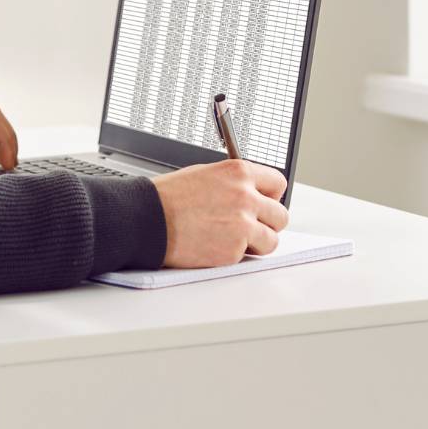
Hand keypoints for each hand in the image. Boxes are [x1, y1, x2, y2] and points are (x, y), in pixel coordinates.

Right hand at [153, 159, 289, 267]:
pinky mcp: (233, 250)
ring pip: (271, 240)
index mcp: (238, 172)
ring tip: (233, 239)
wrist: (147, 219)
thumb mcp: (203, 175)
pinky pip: (248, 256)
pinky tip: (215, 244)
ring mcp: (242, 225)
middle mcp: (245, 196)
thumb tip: (249, 193)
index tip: (264, 203)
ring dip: (256, 242)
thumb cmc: (167, 197)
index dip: (270, 196)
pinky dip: (234, 254)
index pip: (277, 183)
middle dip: (267, 222)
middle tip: (249, 225)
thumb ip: (232, 183)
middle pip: (280, 215)